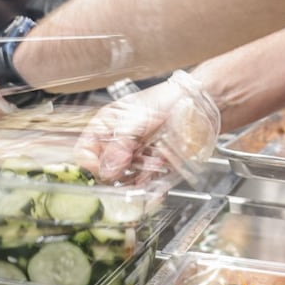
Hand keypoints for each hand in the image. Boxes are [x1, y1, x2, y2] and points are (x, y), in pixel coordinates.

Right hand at [76, 71, 219, 181]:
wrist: (201, 104)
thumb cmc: (169, 100)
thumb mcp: (139, 119)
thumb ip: (121, 144)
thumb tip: (107, 169)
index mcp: (105, 126)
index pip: (84, 153)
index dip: (91, 166)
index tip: (105, 172)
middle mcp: (117, 143)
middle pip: (103, 172)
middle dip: (116, 175)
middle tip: (129, 174)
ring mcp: (134, 156)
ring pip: (124, 180)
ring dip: (137, 178)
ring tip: (153, 165)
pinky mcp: (151, 167)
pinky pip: (144, 183)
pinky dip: (150, 185)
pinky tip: (159, 176)